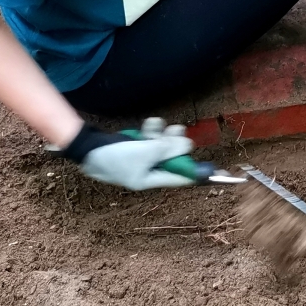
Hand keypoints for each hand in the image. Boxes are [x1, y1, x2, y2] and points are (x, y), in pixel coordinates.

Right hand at [81, 133, 196, 190]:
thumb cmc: (116, 154)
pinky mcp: (132, 148)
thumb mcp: (146, 152)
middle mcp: (146, 172)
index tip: (220, 172)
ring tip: (163, 126)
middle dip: (176, 145)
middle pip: (172, 160)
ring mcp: (139, 160)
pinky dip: (151, 132)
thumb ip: (168, 150)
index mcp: (149, 181)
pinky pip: (149, 141)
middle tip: (179, 131)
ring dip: (164, 135)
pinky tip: (149, 125)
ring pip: (161, 147)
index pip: (180, 179)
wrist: (86, 146)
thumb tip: (188, 145)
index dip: (198, 173)